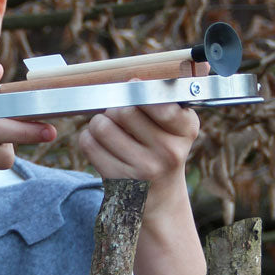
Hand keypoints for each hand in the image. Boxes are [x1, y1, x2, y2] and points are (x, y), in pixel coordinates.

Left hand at [77, 99, 199, 212]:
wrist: (160, 198)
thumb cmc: (164, 151)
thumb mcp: (177, 127)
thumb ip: (165, 99)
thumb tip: (149, 76)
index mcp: (186, 131)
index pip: (159, 102)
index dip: (138, 90)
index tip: (133, 87)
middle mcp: (169, 152)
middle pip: (124, 110)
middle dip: (116, 107)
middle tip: (120, 115)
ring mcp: (143, 169)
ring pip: (102, 125)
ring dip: (100, 122)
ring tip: (110, 130)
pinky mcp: (118, 182)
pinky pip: (88, 144)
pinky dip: (89, 138)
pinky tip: (101, 145)